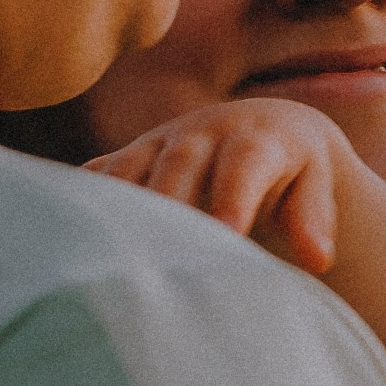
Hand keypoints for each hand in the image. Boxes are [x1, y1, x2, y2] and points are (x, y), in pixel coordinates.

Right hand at [89, 97, 356, 275]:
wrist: (265, 127)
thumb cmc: (297, 173)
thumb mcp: (316, 187)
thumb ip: (313, 218)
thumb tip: (318, 258)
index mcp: (257, 139)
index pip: (245, 163)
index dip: (233, 195)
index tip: (228, 233)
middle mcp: (202, 133)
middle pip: (181, 165)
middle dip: (172, 206)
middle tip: (165, 257)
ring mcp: (158, 143)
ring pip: (132, 169)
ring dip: (122, 208)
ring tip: (113, 257)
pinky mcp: (129, 158)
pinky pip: (98, 176)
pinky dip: (82, 203)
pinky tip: (67, 238)